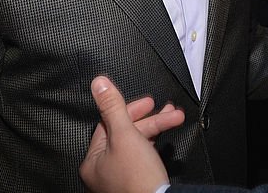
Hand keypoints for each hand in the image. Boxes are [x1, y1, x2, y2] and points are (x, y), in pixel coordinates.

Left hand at [80, 76, 181, 192]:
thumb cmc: (137, 178)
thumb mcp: (125, 134)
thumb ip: (112, 107)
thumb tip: (99, 84)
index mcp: (93, 160)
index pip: (109, 124)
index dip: (130, 110)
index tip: (149, 102)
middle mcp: (102, 171)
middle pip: (125, 133)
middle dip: (151, 119)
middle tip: (168, 111)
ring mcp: (119, 178)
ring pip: (136, 144)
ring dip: (157, 128)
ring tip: (174, 119)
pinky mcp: (135, 182)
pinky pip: (142, 157)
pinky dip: (154, 145)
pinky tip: (165, 140)